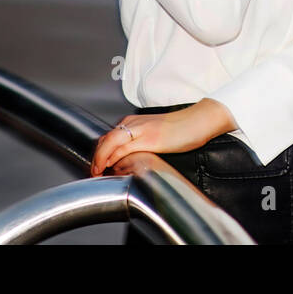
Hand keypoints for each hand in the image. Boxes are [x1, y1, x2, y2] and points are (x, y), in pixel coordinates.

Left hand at [90, 100, 238, 174]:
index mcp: (134, 122)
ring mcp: (141, 130)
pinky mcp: (149, 139)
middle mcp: (134, 123)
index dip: (99, 152)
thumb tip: (131, 158)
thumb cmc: (182, 129)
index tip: (97, 166)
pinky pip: (123, 149)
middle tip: (93, 172)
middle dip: (96, 157)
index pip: (108, 137)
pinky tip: (110, 167)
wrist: (199, 121)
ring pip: (109, 143)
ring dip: (100, 159)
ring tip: (97, 172)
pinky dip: (113, 158)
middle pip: (105, 140)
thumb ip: (141, 142)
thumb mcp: (156, 134)